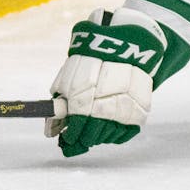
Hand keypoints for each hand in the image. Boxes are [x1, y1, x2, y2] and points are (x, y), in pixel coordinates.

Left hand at [47, 9, 165, 156]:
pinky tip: (108, 128)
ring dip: (98, 137)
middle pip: (92, 136)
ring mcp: (124, 111)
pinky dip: (115, 135)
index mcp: (85, 95)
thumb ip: (59, 106)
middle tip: (77, 140)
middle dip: (82, 140)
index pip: (77, 126)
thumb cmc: (91, 63)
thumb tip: (50, 132)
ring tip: (93, 129)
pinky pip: (124, 134)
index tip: (66, 139)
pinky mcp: (139, 114)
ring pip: (108, 137)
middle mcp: (106, 105)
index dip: (71, 136)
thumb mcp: (69, 79)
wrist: (126, 48)